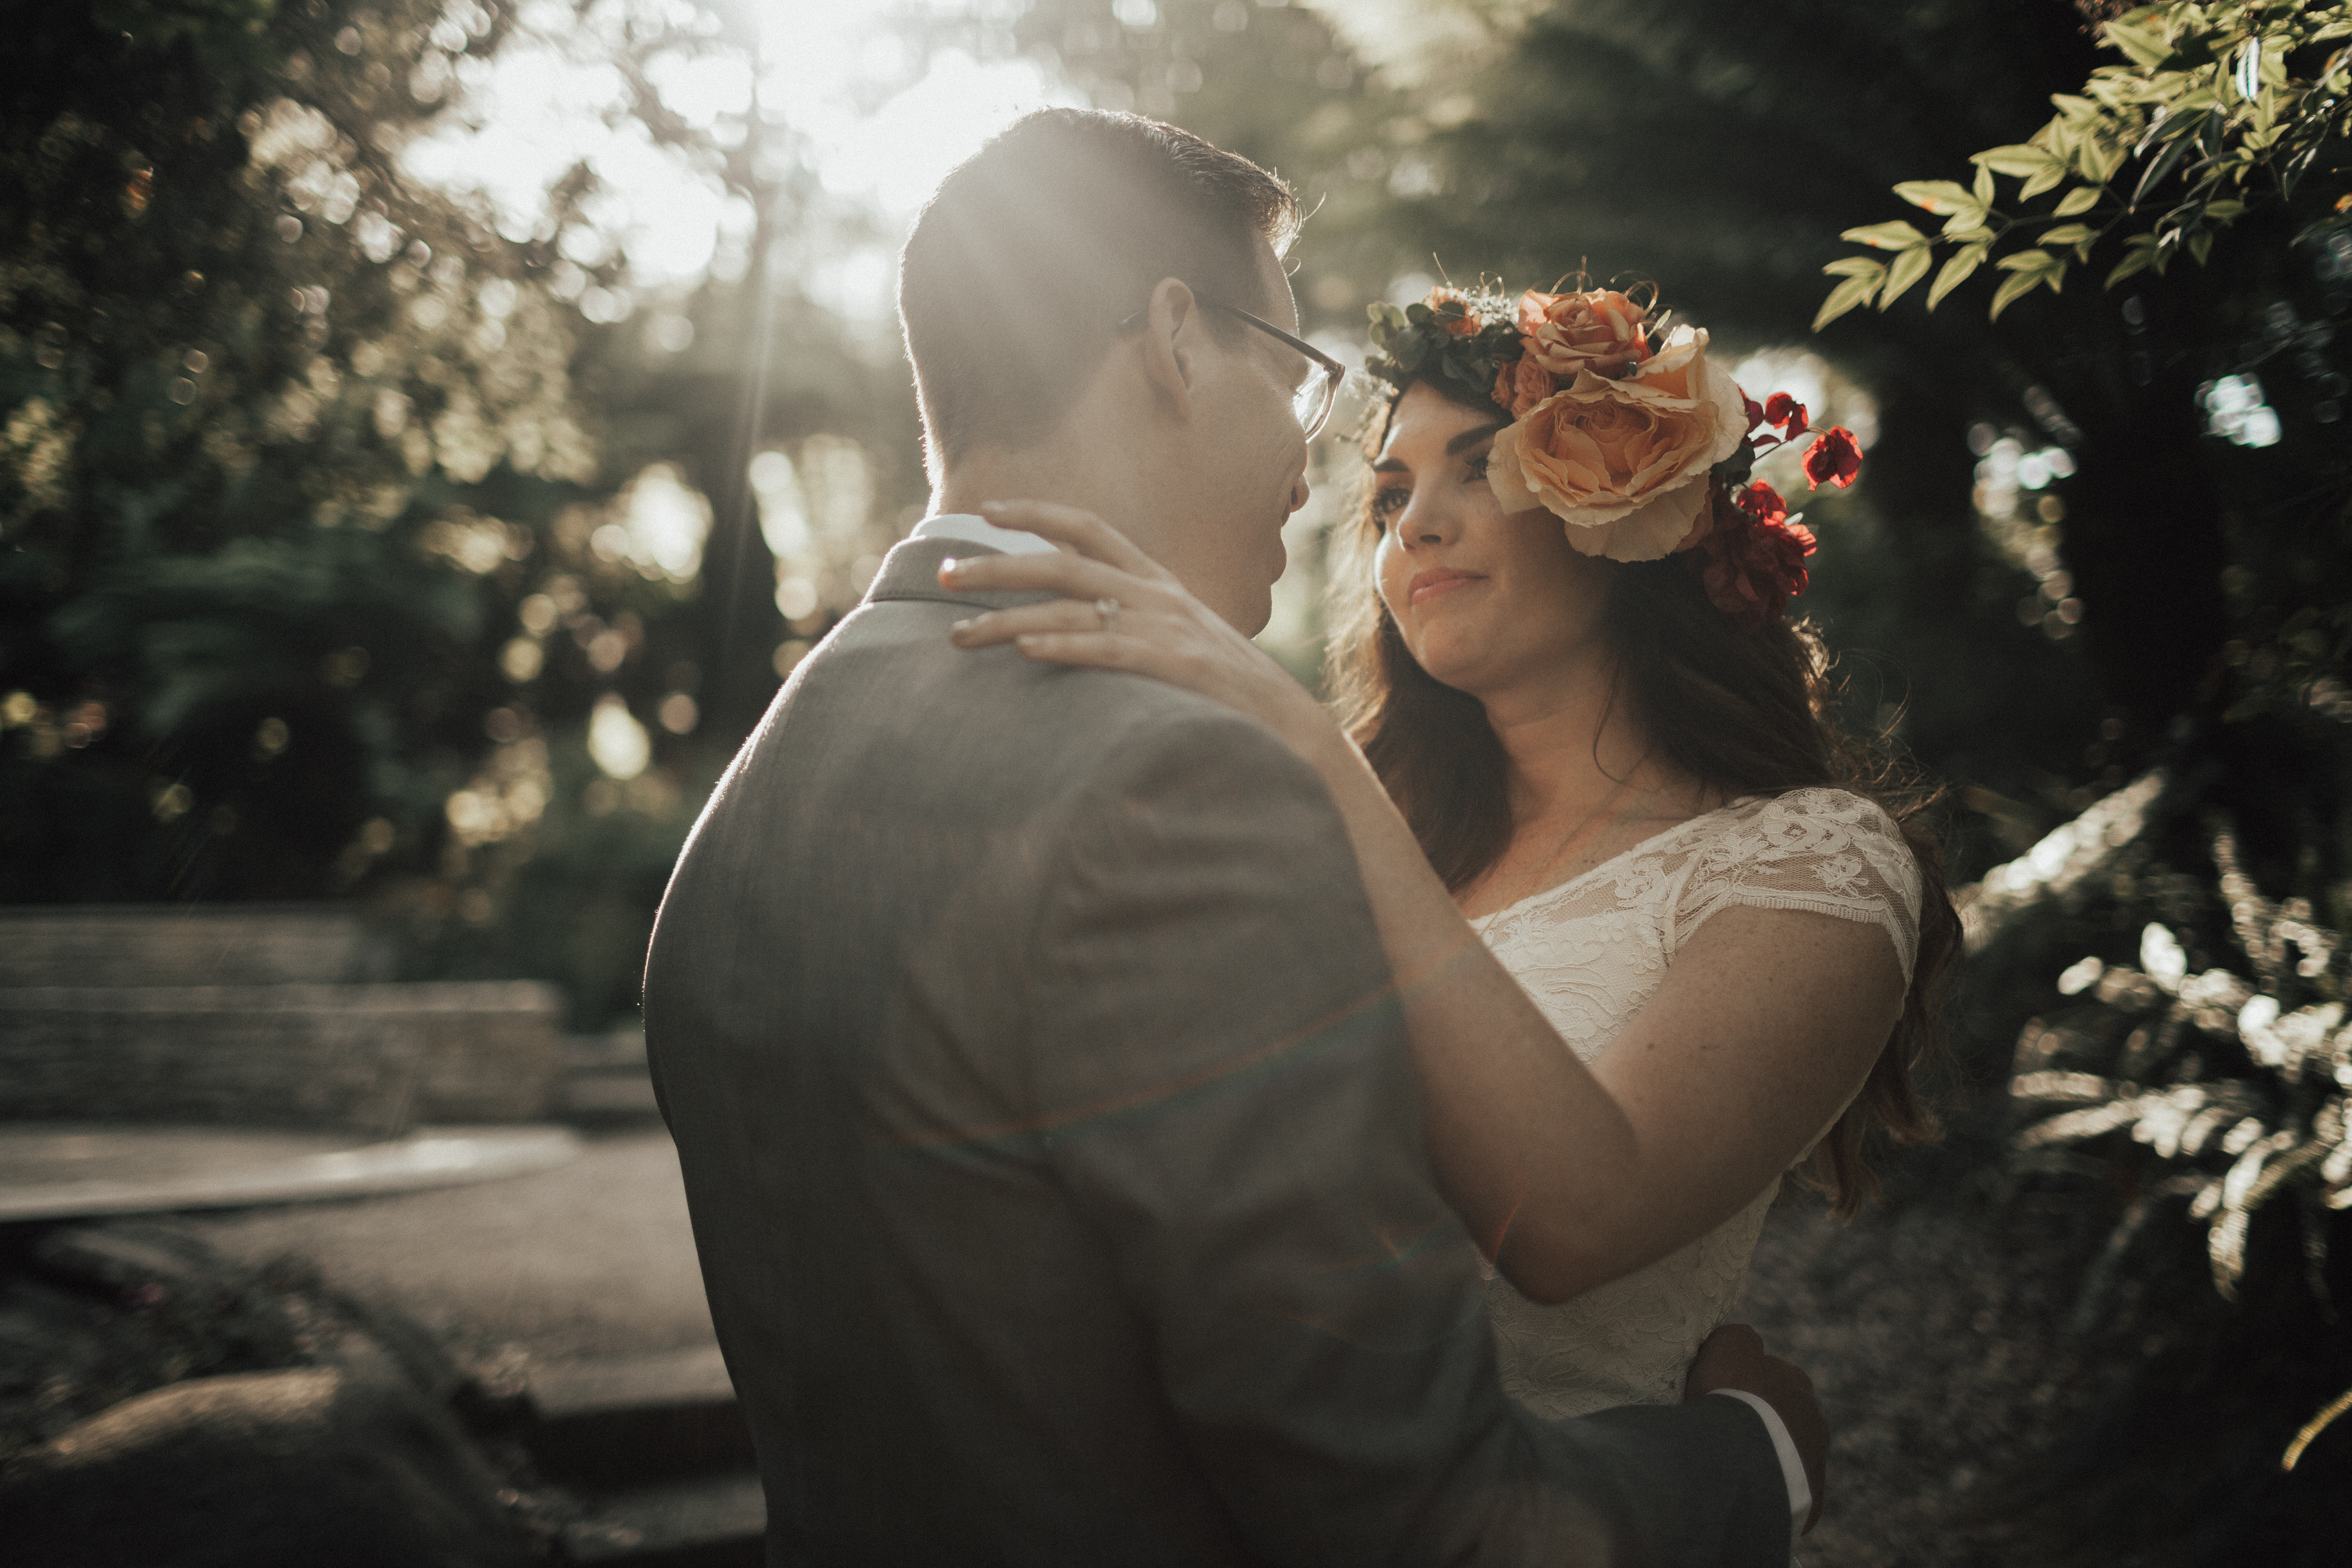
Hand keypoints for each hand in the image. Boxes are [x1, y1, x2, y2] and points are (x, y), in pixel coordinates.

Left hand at [941, 500, 1333, 750]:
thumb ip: (1132, 627)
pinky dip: (1065, 646)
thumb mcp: (1179, 643)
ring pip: (1072, 607)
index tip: (984, 513)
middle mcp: (1158, 596)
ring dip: (1007, 619)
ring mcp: (1168, 630)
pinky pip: (1110, 650)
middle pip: (1064, 562)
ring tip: (957, 635)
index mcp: (1158, 583)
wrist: (1292, 731)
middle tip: (942, 576)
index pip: (1091, 528)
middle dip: (997, 566)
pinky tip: (1026, 650)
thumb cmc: (1225, 695)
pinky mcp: (1177, 668)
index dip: (1037, 513)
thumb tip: (1074, 628)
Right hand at [1687, 1322, 1825, 1535]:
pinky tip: (1743, 1490)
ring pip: (1788, 1456)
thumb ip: (1740, 1338)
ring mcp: (1815, 1461)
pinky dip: (1768, 1490)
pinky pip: (1786, 1491)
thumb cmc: (1731, 1394)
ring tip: (1731, 1465)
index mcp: (1797, 1382)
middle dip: (1762, 1423)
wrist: (1739, 1459)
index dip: (1746, 1385)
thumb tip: (1746, 1345)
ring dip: (1767, 1457)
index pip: (1773, 1376)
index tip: (1723, 1396)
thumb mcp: (1729, 1344)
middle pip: (1785, 1417)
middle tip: (1726, 1433)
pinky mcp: (1809, 1499)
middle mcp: (1814, 1419)